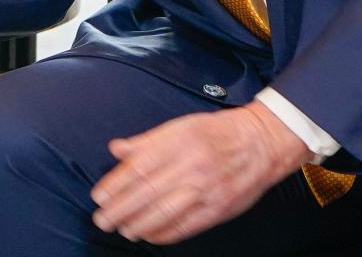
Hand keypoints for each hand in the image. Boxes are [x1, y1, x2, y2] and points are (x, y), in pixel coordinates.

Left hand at [89, 102, 314, 243]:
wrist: (262, 143)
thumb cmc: (216, 132)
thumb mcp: (180, 125)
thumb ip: (147, 141)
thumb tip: (116, 149)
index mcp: (178, 142)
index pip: (139, 167)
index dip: (115, 185)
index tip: (99, 197)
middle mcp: (191, 166)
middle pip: (148, 192)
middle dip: (120, 209)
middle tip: (102, 220)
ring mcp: (206, 190)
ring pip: (164, 212)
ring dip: (138, 224)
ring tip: (121, 229)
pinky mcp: (219, 209)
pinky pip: (186, 226)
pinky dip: (164, 233)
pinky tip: (148, 235)